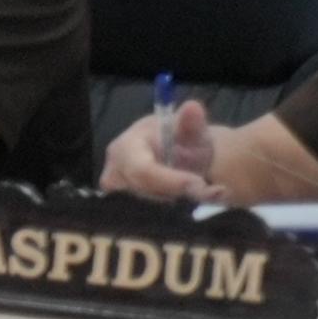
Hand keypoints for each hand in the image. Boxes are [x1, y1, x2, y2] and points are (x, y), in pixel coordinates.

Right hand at [103, 97, 218, 200]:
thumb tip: (192, 108)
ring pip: (147, 204)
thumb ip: (192, 122)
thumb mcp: (192, 130)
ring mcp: (116, 186)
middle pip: (143, 190)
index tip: (199, 184)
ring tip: (194, 186)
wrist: (180, 154)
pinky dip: (168, 204)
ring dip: (174, 198)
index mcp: (127, 145)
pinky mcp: (122, 200)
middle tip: (201, 186)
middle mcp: (116, 166)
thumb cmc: (183, 140)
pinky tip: (182, 196)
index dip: (170, 180)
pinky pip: (144, 211)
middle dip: (176, 190)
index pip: (142, 170)